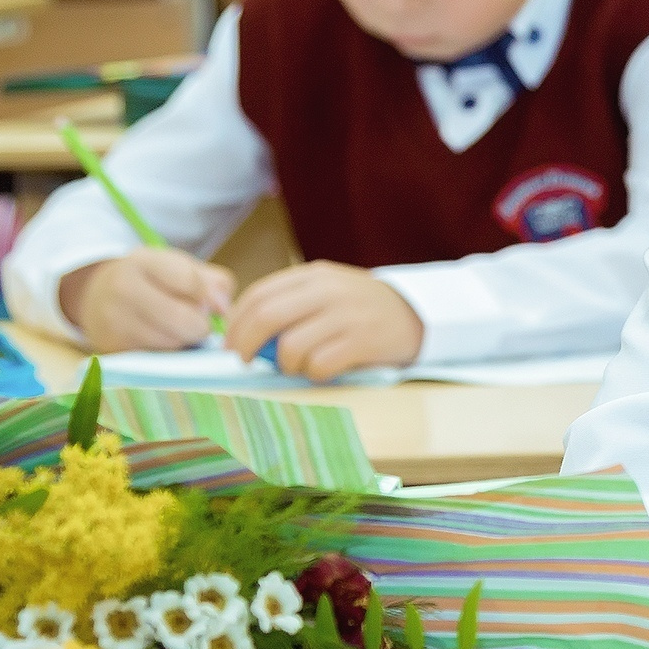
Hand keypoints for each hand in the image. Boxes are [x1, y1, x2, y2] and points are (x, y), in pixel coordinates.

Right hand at [61, 249, 234, 352]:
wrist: (97, 297)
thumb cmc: (151, 281)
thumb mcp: (179, 267)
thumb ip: (213, 282)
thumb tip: (223, 310)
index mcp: (142, 261)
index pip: (188, 280)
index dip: (207, 296)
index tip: (207, 302)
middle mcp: (122, 289)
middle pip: (183, 318)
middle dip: (200, 325)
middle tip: (196, 322)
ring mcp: (114, 322)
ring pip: (172, 343)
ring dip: (184, 342)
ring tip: (175, 330)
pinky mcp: (112, 350)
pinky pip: (158, 360)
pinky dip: (167, 355)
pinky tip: (160, 342)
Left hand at [224, 262, 424, 378]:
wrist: (418, 313)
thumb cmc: (362, 307)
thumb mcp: (328, 290)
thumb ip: (291, 301)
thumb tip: (242, 328)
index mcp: (314, 274)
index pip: (259, 294)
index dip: (236, 322)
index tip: (230, 343)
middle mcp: (328, 291)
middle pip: (267, 317)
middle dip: (245, 344)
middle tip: (244, 360)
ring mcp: (346, 316)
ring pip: (290, 346)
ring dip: (284, 364)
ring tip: (295, 366)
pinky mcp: (361, 342)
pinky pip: (318, 365)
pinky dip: (312, 374)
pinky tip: (321, 370)